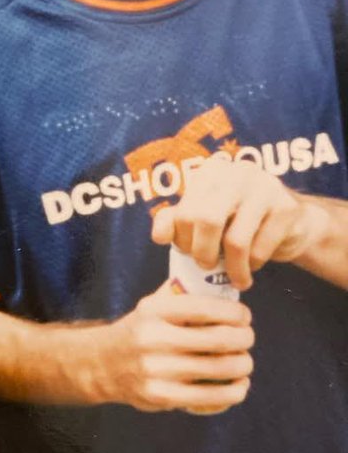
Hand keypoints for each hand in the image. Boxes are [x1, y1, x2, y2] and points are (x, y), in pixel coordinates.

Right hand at [97, 282, 253, 412]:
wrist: (104, 364)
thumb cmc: (140, 332)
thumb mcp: (151, 306)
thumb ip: (181, 294)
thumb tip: (220, 281)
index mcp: (154, 311)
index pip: (205, 308)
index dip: (234, 312)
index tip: (244, 316)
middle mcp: (154, 338)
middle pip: (219, 339)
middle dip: (244, 338)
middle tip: (248, 337)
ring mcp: (157, 370)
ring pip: (220, 368)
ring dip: (243, 364)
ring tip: (245, 361)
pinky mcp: (163, 396)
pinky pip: (212, 396)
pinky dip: (235, 391)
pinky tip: (239, 385)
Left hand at [151, 156, 328, 288]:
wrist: (292, 224)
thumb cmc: (239, 222)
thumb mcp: (204, 216)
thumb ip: (176, 221)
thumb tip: (159, 236)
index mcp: (210, 173)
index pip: (183, 212)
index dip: (182, 240)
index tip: (189, 253)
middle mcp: (236, 173)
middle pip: (206, 220)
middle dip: (202, 253)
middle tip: (206, 267)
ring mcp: (264, 187)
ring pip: (235, 240)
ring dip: (232, 268)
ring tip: (235, 279)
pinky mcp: (286, 208)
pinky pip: (260, 249)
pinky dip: (253, 265)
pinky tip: (253, 266)